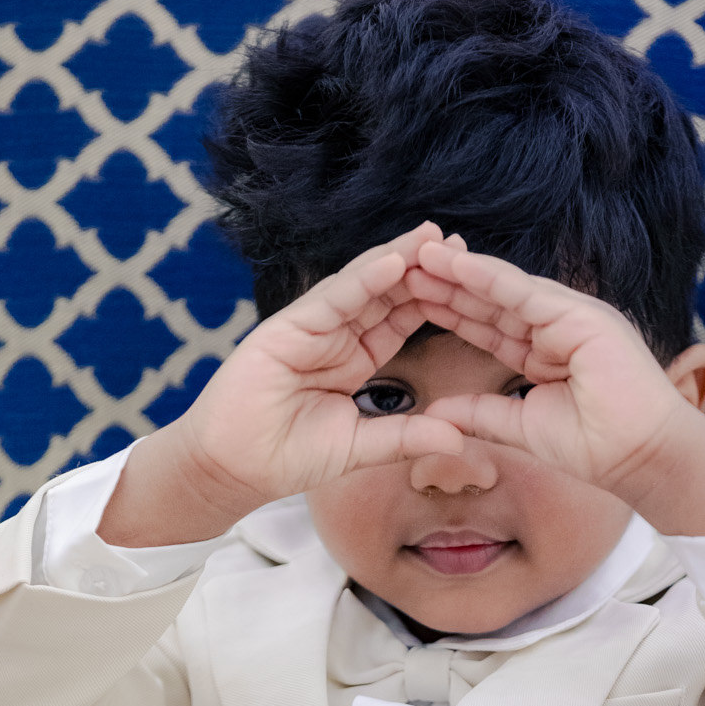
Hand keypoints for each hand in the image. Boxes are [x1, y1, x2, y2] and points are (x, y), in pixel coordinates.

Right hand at [181, 223, 467, 496]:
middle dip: (420, 268)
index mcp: (353, 359)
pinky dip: (362, 280)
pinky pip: (332, 300)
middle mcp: (333, 336)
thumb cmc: (289, 457)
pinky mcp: (286, 328)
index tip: (470, 282)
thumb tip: (459, 437)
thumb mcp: (361, 447)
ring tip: (432, 237)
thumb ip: (407, 437)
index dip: (432, 299)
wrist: (234, 469)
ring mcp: (310, 328)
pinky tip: (394, 262)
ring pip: (361, 286)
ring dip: (396, 260)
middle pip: (384, 294)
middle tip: (458, 242)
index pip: (398, 320)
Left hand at [405, 240, 704, 534]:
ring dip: (462, 272)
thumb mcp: (522, 426)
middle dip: (449, 284)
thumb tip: (439, 412)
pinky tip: (458, 266)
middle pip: (493, 301)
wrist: (641, 458)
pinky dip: (491, 279)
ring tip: (421, 255)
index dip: (452, 311)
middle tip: (405, 264)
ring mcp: (573, 315)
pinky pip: (527, 294)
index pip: (491, 324)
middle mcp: (559, 324)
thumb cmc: (596, 447)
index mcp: (547, 348)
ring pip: (506, 289)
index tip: (411, 300)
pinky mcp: (583, 316)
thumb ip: (482, 413)